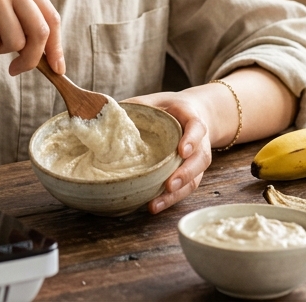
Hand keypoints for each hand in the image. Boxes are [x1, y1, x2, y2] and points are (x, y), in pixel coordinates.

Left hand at [126, 91, 211, 213]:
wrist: (192, 114)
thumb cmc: (169, 108)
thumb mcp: (154, 101)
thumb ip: (136, 106)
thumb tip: (105, 114)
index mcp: (190, 118)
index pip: (197, 127)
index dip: (192, 139)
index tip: (182, 150)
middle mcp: (199, 142)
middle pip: (200, 159)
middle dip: (186, 174)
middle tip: (169, 185)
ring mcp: (197, 160)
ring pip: (195, 179)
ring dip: (177, 194)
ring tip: (156, 204)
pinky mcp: (191, 174)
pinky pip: (185, 188)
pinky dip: (171, 199)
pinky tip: (154, 205)